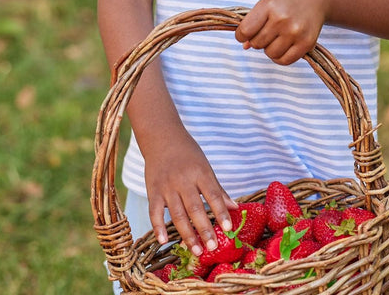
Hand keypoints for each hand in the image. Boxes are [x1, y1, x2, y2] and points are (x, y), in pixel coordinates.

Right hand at [143, 129, 237, 254]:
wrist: (161, 137)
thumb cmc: (187, 153)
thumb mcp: (205, 166)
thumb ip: (218, 188)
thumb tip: (234, 207)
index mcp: (200, 172)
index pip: (213, 195)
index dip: (221, 212)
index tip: (229, 228)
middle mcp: (183, 180)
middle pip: (195, 208)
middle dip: (205, 229)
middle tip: (213, 247)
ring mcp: (167, 186)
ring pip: (178, 214)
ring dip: (187, 235)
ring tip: (197, 251)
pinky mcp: (153, 191)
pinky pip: (155, 212)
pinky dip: (158, 227)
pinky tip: (164, 241)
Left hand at [235, 0, 328, 64]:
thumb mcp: (268, 0)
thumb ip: (254, 21)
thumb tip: (245, 46)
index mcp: (270, 5)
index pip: (245, 31)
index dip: (241, 35)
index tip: (245, 33)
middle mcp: (282, 19)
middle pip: (257, 43)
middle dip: (257, 40)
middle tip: (266, 31)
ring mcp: (295, 32)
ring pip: (270, 53)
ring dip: (269, 48)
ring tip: (276, 36)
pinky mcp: (307, 43)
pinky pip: (285, 61)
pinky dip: (280, 56)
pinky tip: (282, 46)